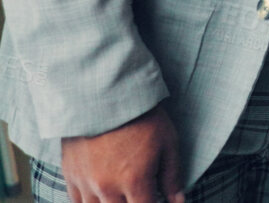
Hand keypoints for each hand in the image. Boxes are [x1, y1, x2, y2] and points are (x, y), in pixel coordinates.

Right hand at [60, 105, 184, 202]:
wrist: (104, 95)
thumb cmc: (142, 117)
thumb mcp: (168, 143)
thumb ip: (172, 176)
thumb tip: (178, 200)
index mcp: (134, 181)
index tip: (156, 199)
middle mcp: (107, 187)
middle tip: (137, 194)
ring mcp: (85, 182)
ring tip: (120, 194)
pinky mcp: (70, 173)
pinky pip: (76, 200)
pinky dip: (89, 201)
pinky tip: (100, 195)